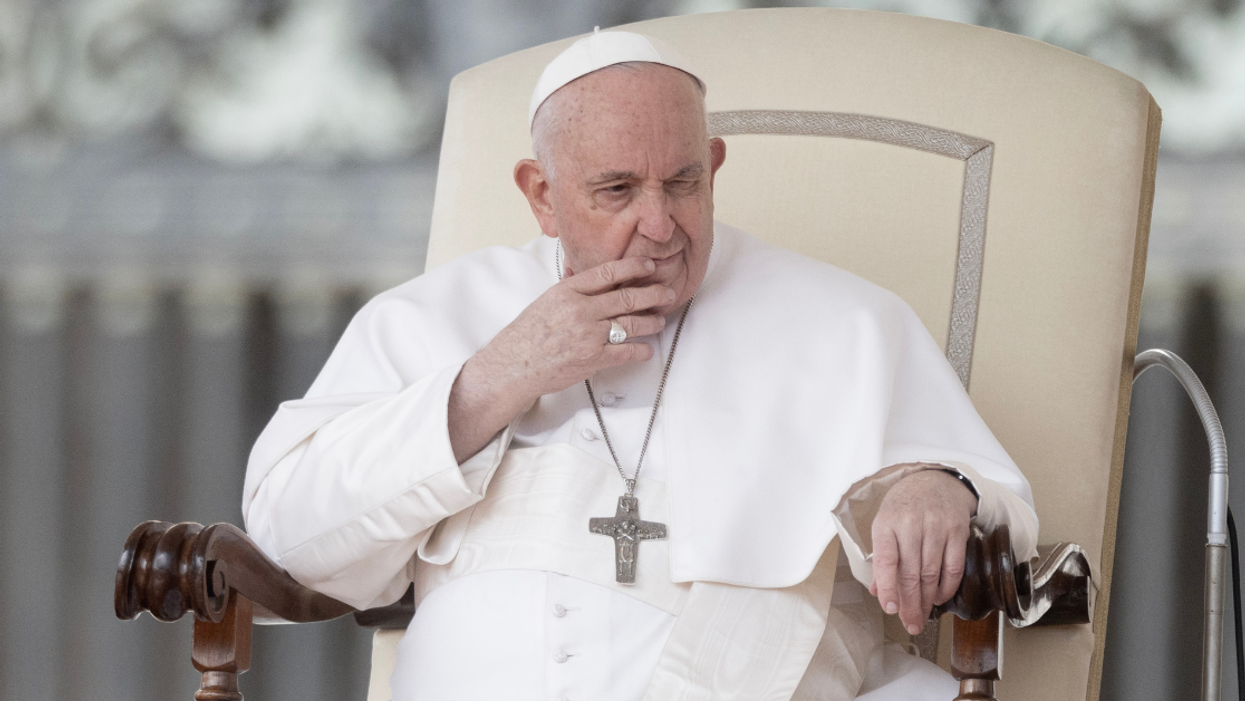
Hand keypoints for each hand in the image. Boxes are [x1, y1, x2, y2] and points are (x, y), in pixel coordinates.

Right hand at [447, 256, 673, 461]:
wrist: (512, 367)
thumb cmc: (526, 336)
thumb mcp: (546, 301)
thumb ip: (572, 291)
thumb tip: (595, 279)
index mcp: (567, 291)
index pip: (608, 272)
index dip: (633, 267)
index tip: (649, 265)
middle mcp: (580, 310)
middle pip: (627, 297)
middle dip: (652, 294)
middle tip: (666, 293)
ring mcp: (587, 335)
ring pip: (632, 324)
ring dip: (651, 322)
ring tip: (659, 320)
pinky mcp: (592, 359)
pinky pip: (627, 352)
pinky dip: (642, 350)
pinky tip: (648, 349)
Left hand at [868, 469, 977, 635]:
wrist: (935, 481)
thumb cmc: (905, 507)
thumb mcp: (885, 525)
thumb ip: (881, 558)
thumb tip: (878, 592)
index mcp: (886, 523)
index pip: (885, 560)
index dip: (888, 587)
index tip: (890, 609)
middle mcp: (910, 524)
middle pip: (910, 573)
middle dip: (910, 604)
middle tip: (911, 624)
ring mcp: (936, 526)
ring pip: (931, 573)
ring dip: (926, 600)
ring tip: (922, 616)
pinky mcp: (957, 530)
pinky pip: (953, 566)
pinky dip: (946, 587)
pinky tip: (938, 597)